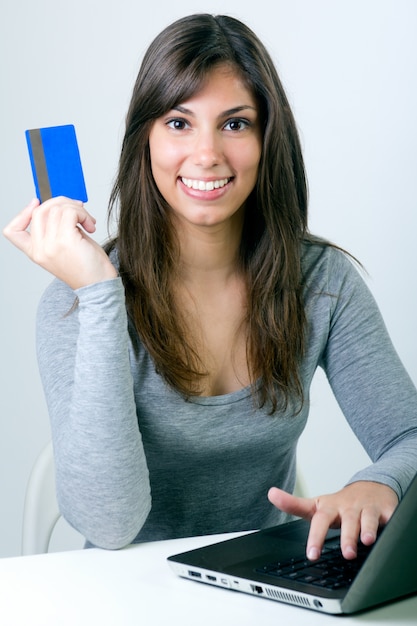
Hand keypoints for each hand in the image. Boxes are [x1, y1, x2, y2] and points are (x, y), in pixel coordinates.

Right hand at [3, 197, 116, 289]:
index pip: (12, 231)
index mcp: (35, 252)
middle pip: (39, 211)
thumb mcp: (64, 247)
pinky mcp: (66, 241)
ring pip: (57, 208)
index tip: (37, 202)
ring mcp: (51, 245)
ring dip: (76, 209)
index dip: (22, 212)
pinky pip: (70, 213)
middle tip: (77, 210)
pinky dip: (83, 214)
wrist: (99, 285)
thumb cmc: (87, 268)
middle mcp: (40, 249)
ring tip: (87, 221)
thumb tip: (61, 204)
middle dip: (61, 203)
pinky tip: (90, 224)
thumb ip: (56, 228)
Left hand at [268, 481, 397, 560]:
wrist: (370, 487)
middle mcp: (348, 507)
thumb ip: (293, 504)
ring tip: (365, 542)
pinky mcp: (385, 509)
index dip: (315, 537)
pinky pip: (389, 517)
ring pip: (367, 519)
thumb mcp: (316, 504)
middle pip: (346, 521)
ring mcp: (367, 508)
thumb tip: (271, 494)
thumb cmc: (341, 503)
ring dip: (367, 530)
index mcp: (329, 508)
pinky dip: (389, 524)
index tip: (312, 554)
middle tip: (346, 553)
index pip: (319, 521)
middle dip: (346, 537)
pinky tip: (388, 532)